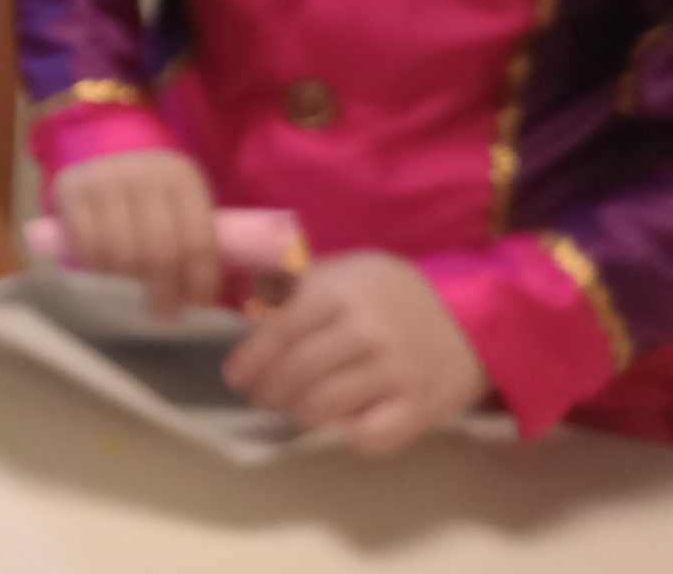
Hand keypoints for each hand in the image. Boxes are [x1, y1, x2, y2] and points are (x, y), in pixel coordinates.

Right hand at [50, 148, 220, 318]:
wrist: (101, 136)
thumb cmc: (152, 181)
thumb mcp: (182, 196)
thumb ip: (198, 236)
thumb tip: (226, 295)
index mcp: (181, 178)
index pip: (198, 243)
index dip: (200, 282)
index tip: (197, 304)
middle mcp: (143, 176)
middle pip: (159, 253)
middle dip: (165, 292)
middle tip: (164, 311)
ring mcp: (104, 182)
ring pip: (121, 255)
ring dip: (129, 282)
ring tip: (133, 288)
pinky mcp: (71, 191)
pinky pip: (87, 247)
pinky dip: (99, 268)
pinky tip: (107, 270)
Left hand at [225, 253, 488, 454]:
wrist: (472, 320)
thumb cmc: (391, 294)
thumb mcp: (343, 270)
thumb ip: (295, 285)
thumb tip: (245, 300)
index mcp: (339, 292)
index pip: (281, 331)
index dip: (252, 359)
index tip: (235, 377)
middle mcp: (365, 331)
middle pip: (298, 372)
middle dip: (270, 390)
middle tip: (262, 396)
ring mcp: (395, 371)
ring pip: (325, 406)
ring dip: (300, 412)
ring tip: (296, 408)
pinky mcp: (420, 407)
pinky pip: (369, 436)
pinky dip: (349, 434)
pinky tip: (344, 422)